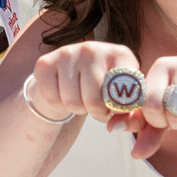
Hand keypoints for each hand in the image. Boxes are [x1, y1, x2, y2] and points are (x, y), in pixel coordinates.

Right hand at [27, 40, 148, 134]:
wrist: (73, 75)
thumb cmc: (105, 90)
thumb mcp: (124, 101)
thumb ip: (131, 118)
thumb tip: (116, 126)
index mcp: (120, 54)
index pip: (122, 91)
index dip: (118, 109)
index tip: (115, 109)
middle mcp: (94, 49)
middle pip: (94, 101)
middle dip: (97, 112)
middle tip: (98, 108)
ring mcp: (68, 53)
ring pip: (72, 102)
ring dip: (77, 109)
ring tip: (82, 100)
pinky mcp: (45, 61)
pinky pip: (52, 98)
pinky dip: (58, 104)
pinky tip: (64, 94)